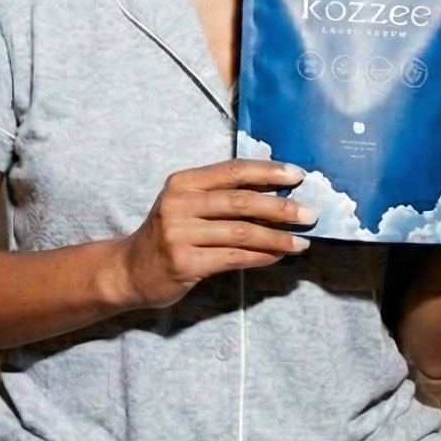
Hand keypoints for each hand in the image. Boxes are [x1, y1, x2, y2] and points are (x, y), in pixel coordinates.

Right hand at [121, 159, 317, 309]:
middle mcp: (179, 204)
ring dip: (277, 237)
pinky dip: (260, 257)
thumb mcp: (187, 204)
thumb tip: (276, 191)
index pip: (233, 170)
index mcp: (183, 182)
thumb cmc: (170, 233)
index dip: (268, 171)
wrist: (130, 270)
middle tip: (310, 213)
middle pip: (241, 201)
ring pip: (241, 232)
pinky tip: (278, 257)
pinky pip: (232, 258)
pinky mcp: (184, 262)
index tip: (298, 175)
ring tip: (302, 242)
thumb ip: (222, 194)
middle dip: (280, 207)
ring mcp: (179, 234)